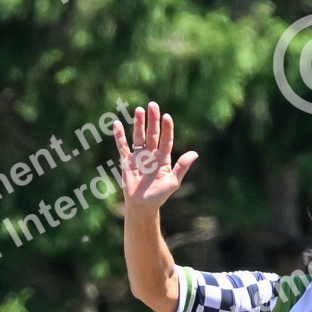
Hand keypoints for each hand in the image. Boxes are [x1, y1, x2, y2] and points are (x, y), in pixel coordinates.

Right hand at [112, 102, 197, 217]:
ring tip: (139, 110)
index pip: (166, 139)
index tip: (167, 117)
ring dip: (139, 123)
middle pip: (152, 134)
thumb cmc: (158, 195)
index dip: (167, 128)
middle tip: (153, 105)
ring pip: (139, 136)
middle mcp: (151, 154)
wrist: (142, 206)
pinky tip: (117, 124)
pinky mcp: (127, 161)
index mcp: (163, 158)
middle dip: (153, 120)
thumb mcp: (173, 182)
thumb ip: (182, 167)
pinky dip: (119, 136)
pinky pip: (123, 146)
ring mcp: (139, 156)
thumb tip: (194, 154)